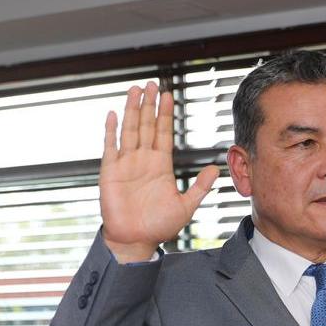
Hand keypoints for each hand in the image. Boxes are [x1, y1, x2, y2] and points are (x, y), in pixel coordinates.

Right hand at [99, 81, 219, 262]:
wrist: (135, 241)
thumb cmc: (158, 226)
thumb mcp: (185, 206)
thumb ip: (200, 187)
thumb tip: (216, 169)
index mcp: (160, 165)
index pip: (163, 133)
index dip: (165, 114)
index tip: (168, 95)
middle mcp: (143, 160)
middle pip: (146, 125)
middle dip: (149, 105)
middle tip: (152, 84)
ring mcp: (126, 164)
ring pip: (129, 130)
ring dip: (131, 110)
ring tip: (135, 90)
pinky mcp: (110, 171)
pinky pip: (110, 146)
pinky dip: (111, 130)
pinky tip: (113, 113)